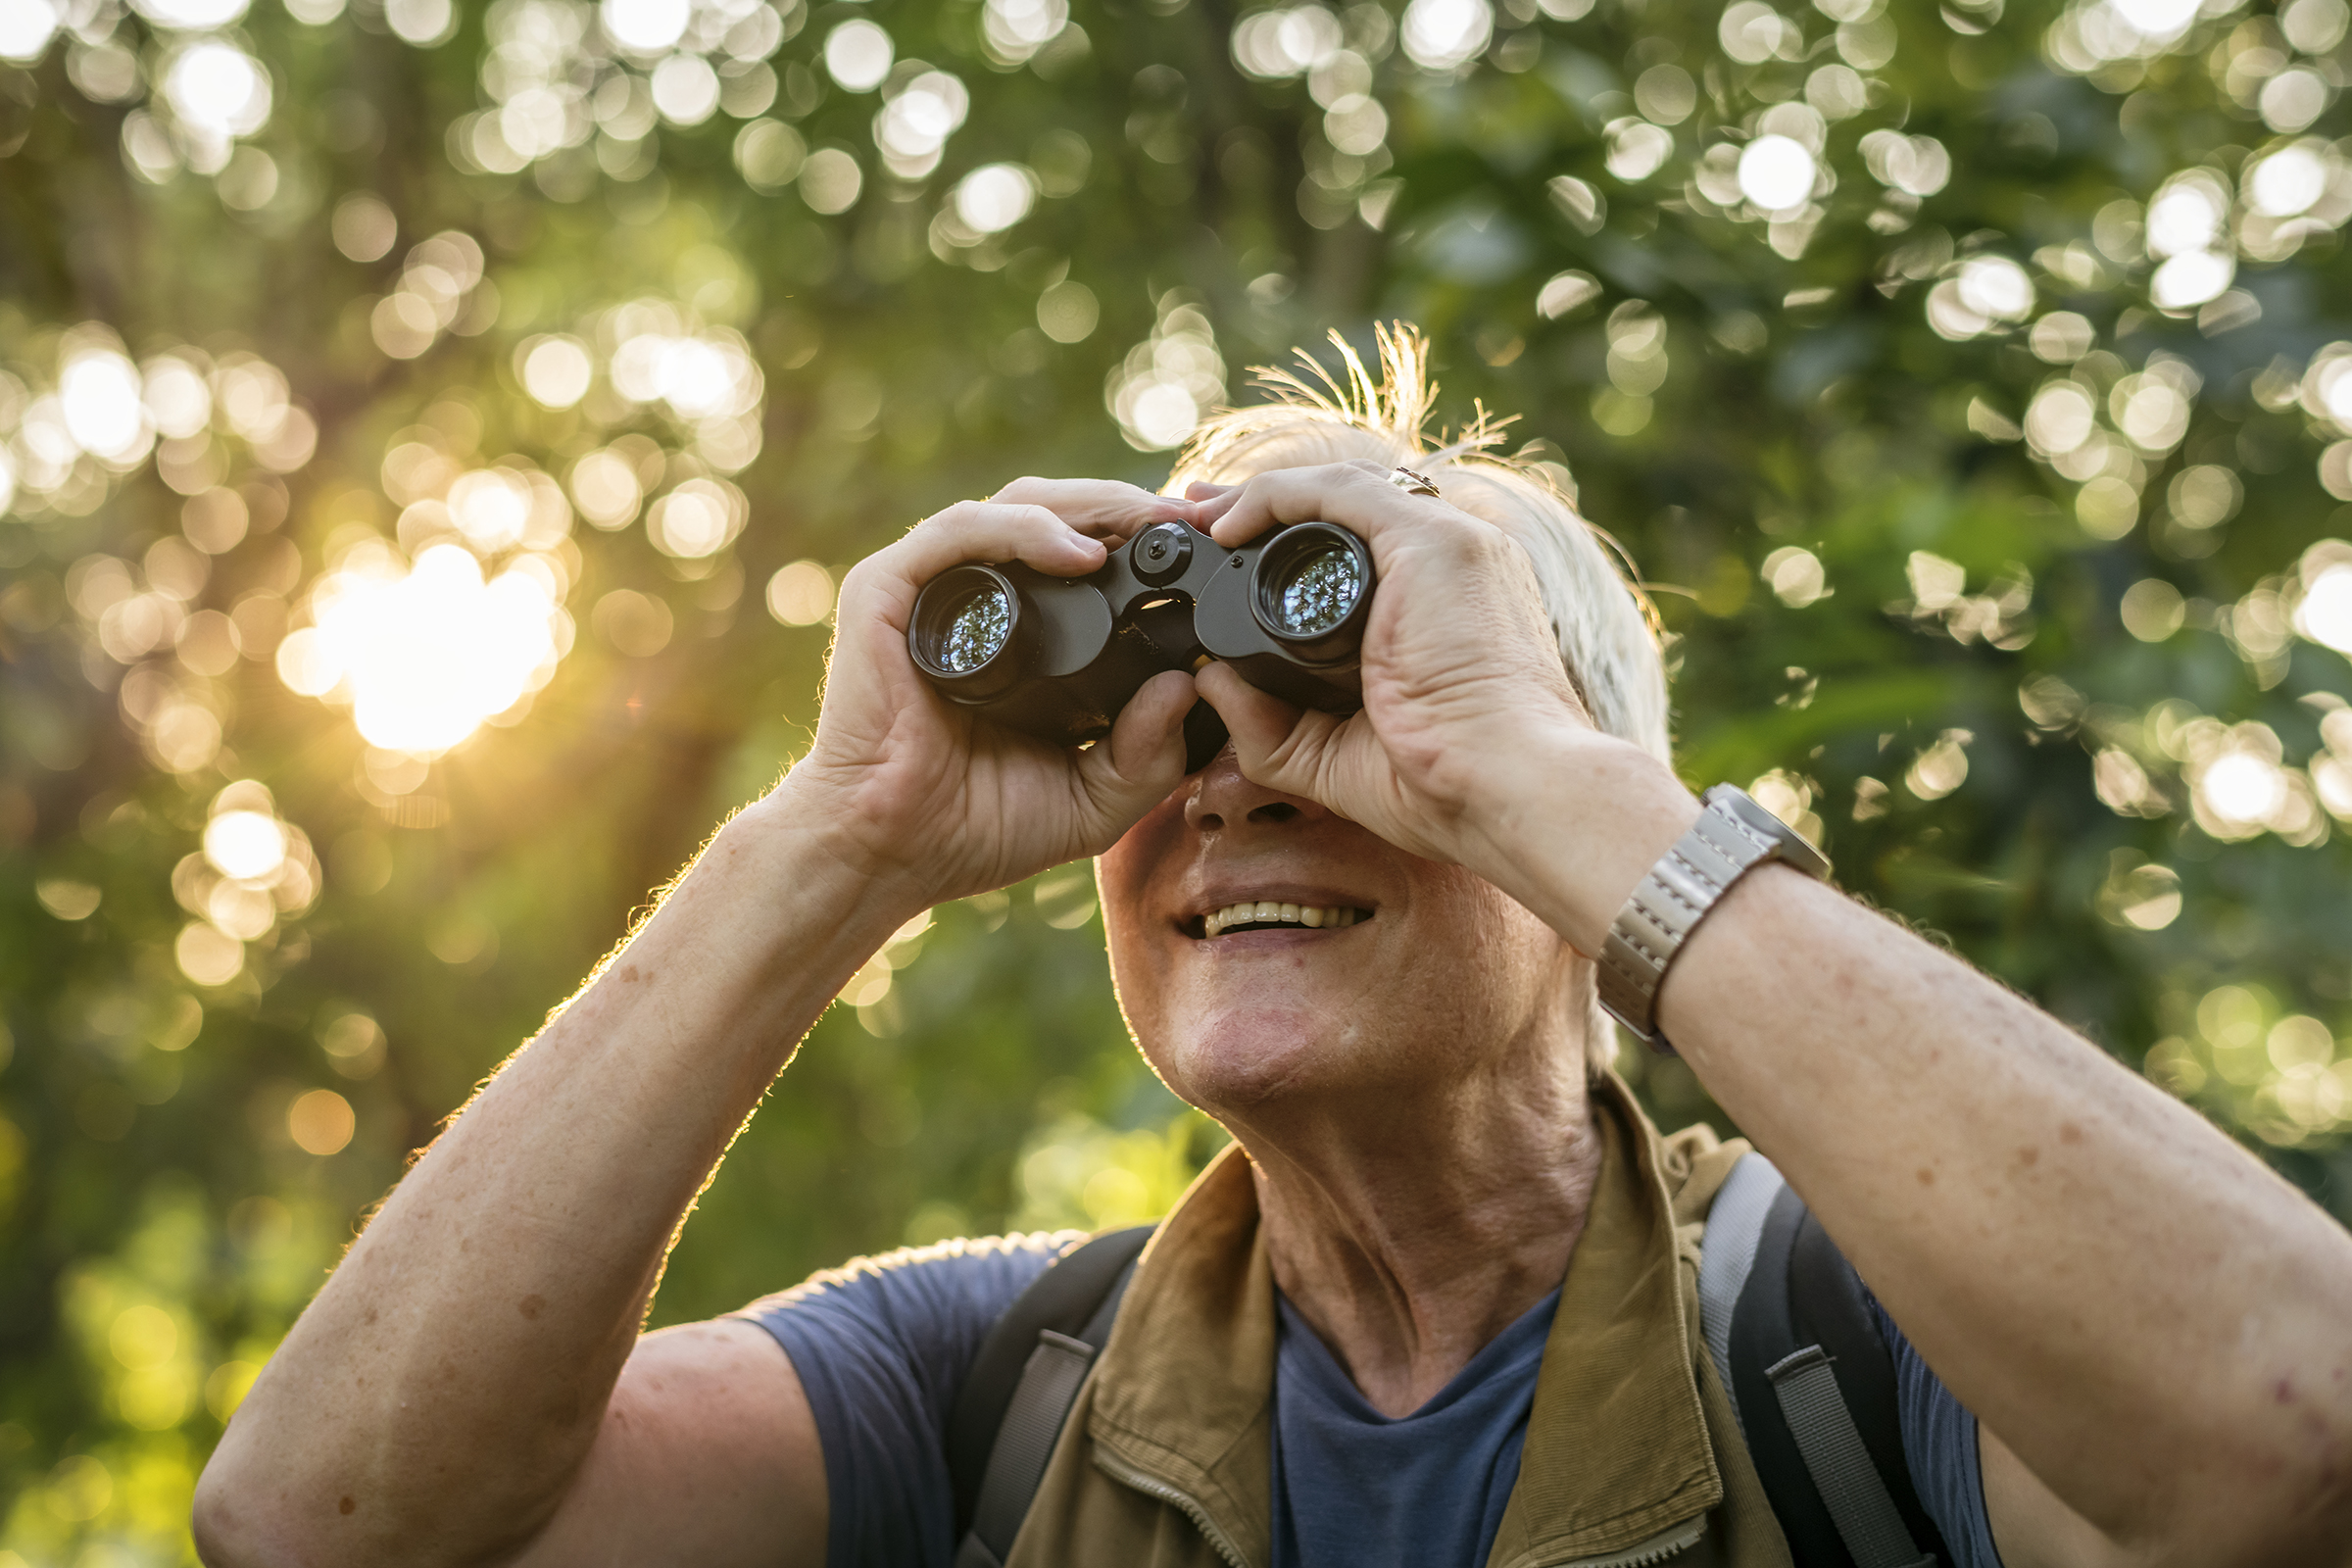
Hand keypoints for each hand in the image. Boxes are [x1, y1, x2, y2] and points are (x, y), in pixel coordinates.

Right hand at [780, 479, 1199, 908]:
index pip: (1089, 553)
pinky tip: (1078, 554)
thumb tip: (1188, 687)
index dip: (1147, 539)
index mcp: (1025, 631)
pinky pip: (960, 532)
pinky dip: (1023, 529)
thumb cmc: (972, 829)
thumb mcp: (1092, 799)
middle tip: (1193, 520)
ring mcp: (932, 589)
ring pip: (1018, 505)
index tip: (1208, 545)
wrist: (886, 854)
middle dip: (1131, 507)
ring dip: (1092, 505)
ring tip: (1150, 524)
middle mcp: (980, 598)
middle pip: (1061, 514)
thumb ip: (1148, 756)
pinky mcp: (888, 590)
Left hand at [1190, 462, 1692, 942]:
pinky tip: (1229, 523)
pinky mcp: (1432, 543)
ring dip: (1260, 495)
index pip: (1361, 548)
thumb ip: (1268, 723)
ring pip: (1339, 490)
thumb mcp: (1333, 756)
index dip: (1289, 541)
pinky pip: (1338, 493)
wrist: (1508, 792)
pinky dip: (1276, 496)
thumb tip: (1207, 680)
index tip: (1225, 554)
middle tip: (1198, 517)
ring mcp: (1449, 544)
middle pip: (1345, 510)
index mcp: (1445, 604)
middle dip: (1265, 507)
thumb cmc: (1445, 788)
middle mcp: (1455, 561)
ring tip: (1198, 514)